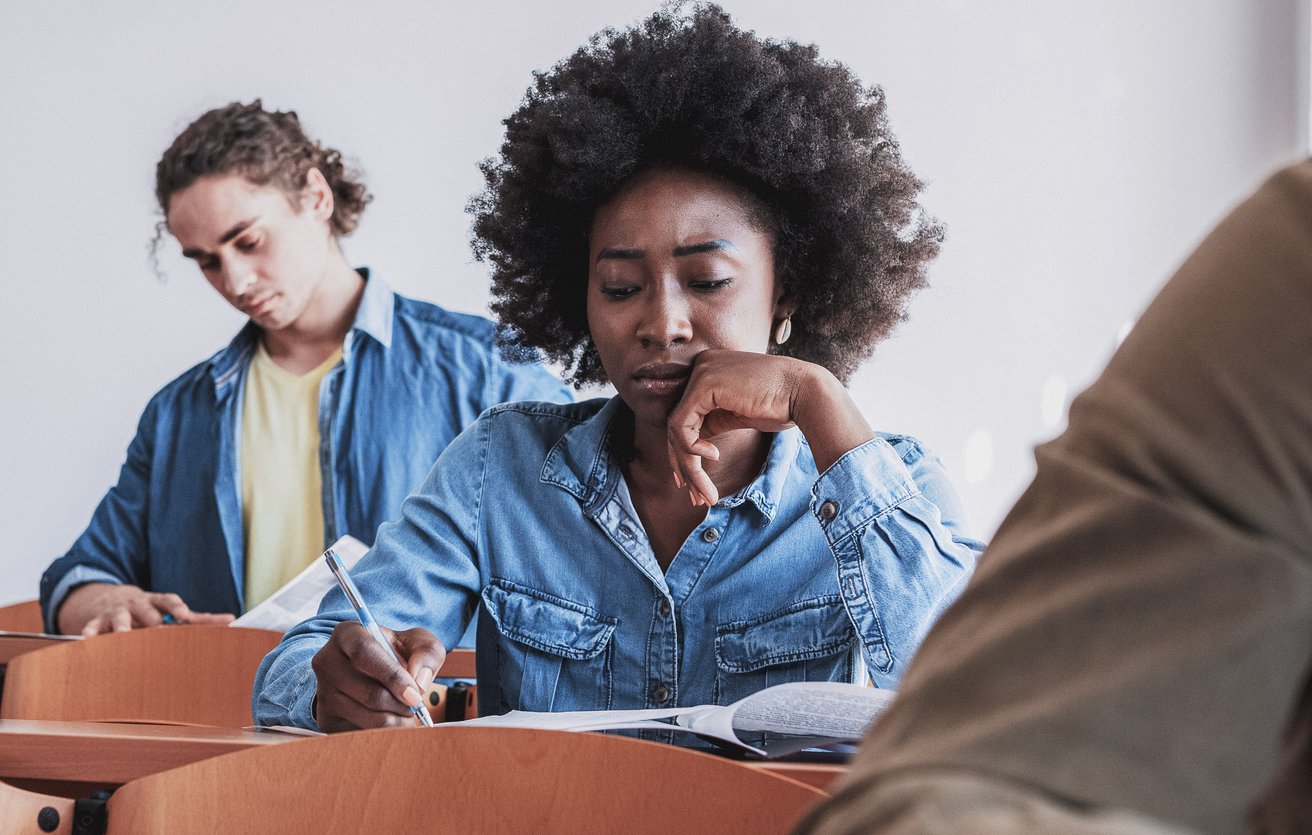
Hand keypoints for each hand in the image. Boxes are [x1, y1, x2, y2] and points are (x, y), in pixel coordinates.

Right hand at [57, 583, 234, 635]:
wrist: (110, 598)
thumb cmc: (150, 610)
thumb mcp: (171, 611)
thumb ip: (199, 618)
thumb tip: (231, 620)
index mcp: (158, 603)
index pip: (170, 601)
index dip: (177, 607)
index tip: (184, 616)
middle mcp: (139, 605)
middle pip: (146, 612)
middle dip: (151, 622)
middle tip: (158, 632)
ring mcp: (118, 611)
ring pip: (120, 618)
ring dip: (122, 626)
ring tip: (124, 635)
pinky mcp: (98, 620)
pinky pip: (93, 625)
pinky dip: (89, 632)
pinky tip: (86, 640)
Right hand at [311, 622, 445, 731]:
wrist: (373, 673)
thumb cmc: (396, 654)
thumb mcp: (418, 642)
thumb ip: (427, 653)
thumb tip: (419, 680)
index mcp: (347, 634)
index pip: (364, 652)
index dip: (392, 676)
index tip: (415, 695)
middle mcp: (327, 662)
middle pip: (370, 693)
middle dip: (402, 704)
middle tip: (417, 704)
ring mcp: (323, 693)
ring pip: (368, 717)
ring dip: (397, 720)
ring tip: (406, 711)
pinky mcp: (326, 719)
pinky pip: (362, 733)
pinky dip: (385, 732)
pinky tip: (391, 718)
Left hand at [666, 350, 874, 504]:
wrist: (805, 393)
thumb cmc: (780, 404)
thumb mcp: (738, 413)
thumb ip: (713, 421)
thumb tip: (690, 448)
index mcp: (709, 372)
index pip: (684, 416)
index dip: (682, 452)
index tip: (688, 481)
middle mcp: (700, 367)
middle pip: (677, 424)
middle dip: (683, 464)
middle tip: (695, 495)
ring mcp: (700, 373)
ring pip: (677, 429)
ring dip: (689, 465)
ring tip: (706, 490)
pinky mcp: (703, 384)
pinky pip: (682, 424)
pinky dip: (692, 447)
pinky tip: (714, 456)